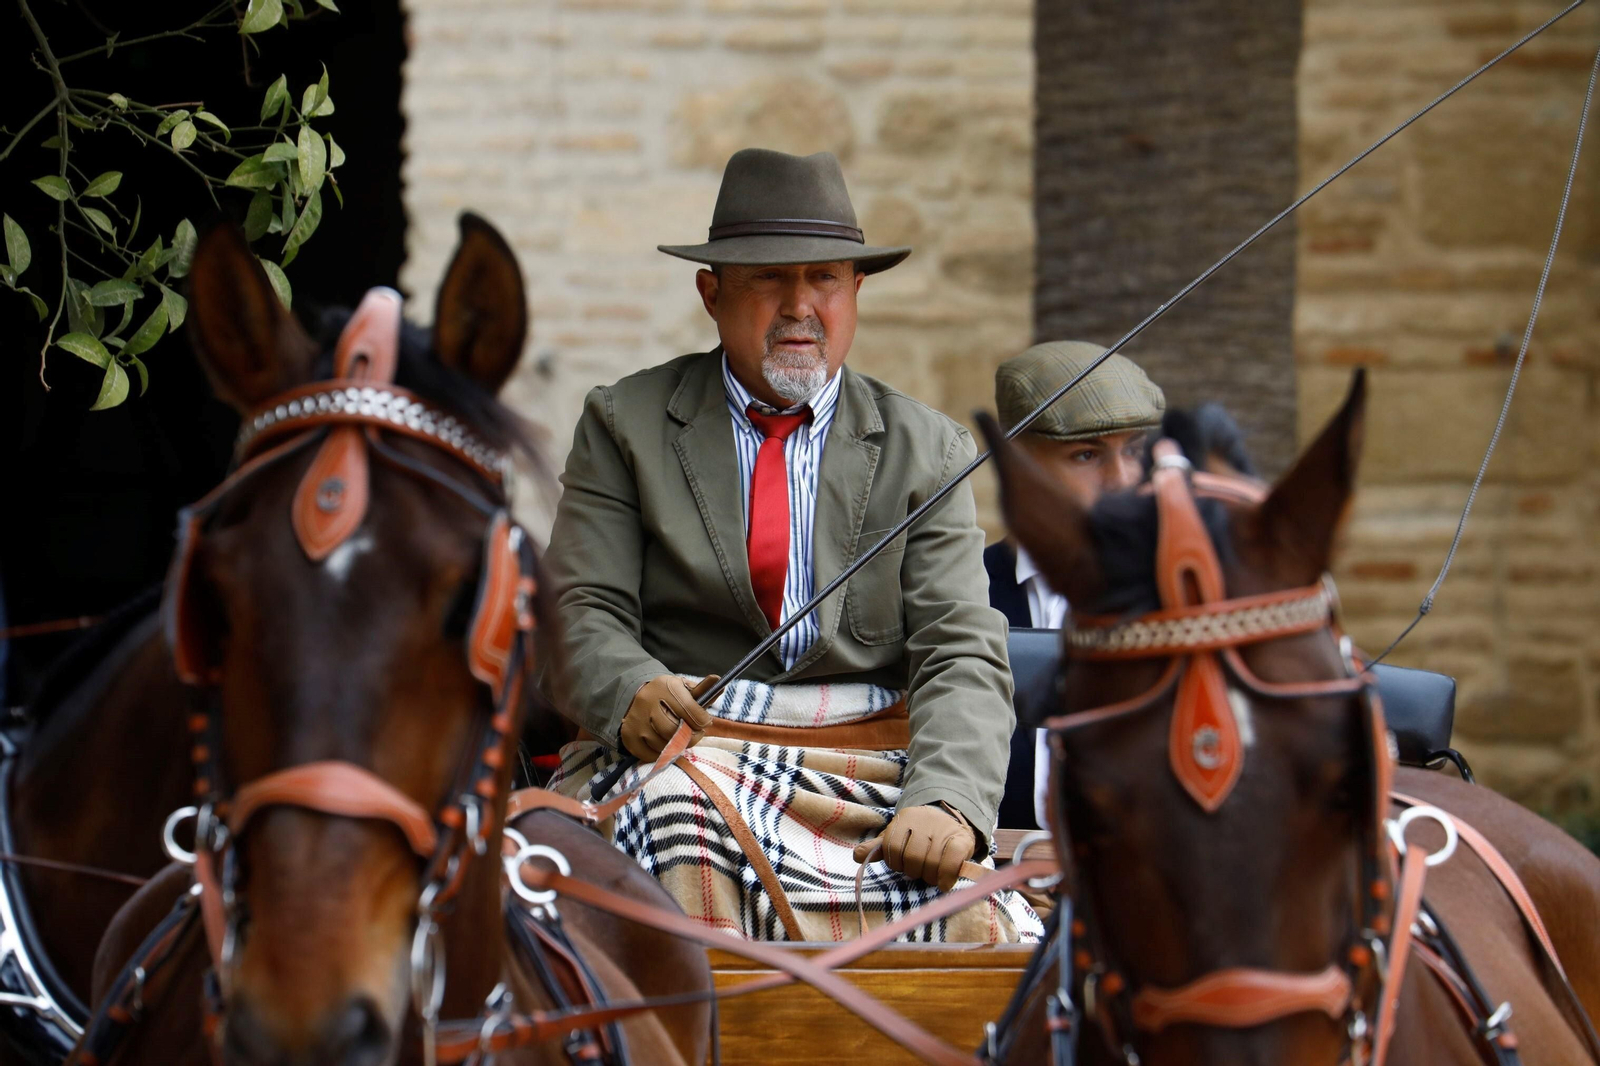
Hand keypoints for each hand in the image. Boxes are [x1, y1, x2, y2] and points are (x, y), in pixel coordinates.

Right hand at [619, 675, 713, 760]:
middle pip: (674, 730)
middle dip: (690, 736)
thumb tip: (718, 680)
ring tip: (679, 738)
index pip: (690, 709)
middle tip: (694, 734)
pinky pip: (650, 755)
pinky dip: (661, 754)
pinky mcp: (628, 736)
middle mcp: (647, 701)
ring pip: (663, 745)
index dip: (702, 720)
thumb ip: (702, 690)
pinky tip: (665, 744)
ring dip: (676, 746)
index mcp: (664, 686)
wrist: (637, 697)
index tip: (705, 722)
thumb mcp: (684, 688)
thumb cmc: (669, 696)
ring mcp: (635, 719)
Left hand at [853, 803, 975, 892]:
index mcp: (905, 819)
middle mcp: (925, 821)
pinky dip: (946, 876)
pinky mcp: (962, 841)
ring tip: (931, 874)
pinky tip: (944, 883)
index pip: (892, 848)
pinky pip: (951, 863)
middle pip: (912, 858)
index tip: (903, 863)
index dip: (896, 862)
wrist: (951, 818)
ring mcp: (944, 830)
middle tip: (918, 870)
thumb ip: (878, 847)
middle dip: (913, 870)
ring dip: (929, 876)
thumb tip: (857, 856)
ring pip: (931, 864)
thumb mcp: (896, 835)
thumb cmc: (919, 833)